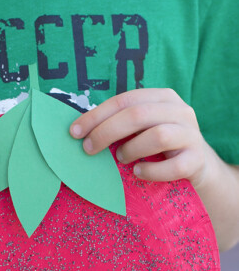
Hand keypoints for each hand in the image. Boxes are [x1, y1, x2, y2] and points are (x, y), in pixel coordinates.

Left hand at [69, 88, 211, 188]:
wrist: (197, 167)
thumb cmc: (159, 147)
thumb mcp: (142, 129)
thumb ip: (120, 125)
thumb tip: (80, 132)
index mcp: (162, 98)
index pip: (124, 100)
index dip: (96, 115)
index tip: (74, 132)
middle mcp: (180, 111)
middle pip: (138, 115)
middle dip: (106, 132)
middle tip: (88, 149)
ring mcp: (192, 135)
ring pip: (158, 136)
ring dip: (132, 149)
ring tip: (121, 159)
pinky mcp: (197, 159)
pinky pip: (174, 166)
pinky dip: (152, 171)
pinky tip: (138, 172)